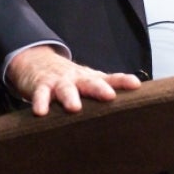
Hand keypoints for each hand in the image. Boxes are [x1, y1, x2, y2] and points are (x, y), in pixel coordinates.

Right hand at [6, 45, 140, 115]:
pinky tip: (40, 112)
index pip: (109, 79)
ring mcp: (58, 82)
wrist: (37, 61)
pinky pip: (40, 95)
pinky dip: (40, 102)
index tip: (135, 85)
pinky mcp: (40, 86)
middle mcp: (76, 79)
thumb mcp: (88, 80)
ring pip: (64, 89)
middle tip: (109, 96)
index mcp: (89, 78)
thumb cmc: (69, 77)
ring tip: (74, 107)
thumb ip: (107, 85)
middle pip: (89, 82)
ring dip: (69, 97)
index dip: (122, 81)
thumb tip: (134, 93)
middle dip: (99, 89)